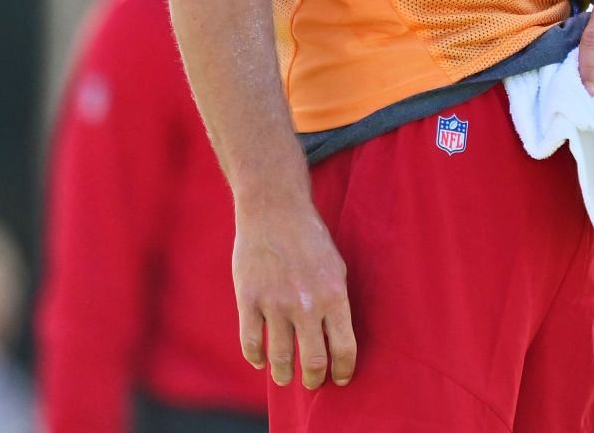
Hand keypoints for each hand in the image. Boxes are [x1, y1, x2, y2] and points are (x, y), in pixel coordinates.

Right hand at [232, 197, 356, 389]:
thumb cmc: (311, 240)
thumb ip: (334, 304)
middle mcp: (306, 304)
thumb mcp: (336, 269)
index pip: (344, 348)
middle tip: (312, 382)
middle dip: (314, 379)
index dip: (343, 370)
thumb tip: (333, 338)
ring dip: (284, 374)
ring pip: (280, 358)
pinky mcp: (249, 299)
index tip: (340, 379)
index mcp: (334, 295)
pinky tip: (261, 360)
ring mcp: (275, 303)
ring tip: (286, 377)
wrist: (275, 211)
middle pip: (313, 360)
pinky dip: (256, 357)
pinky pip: (251, 342)